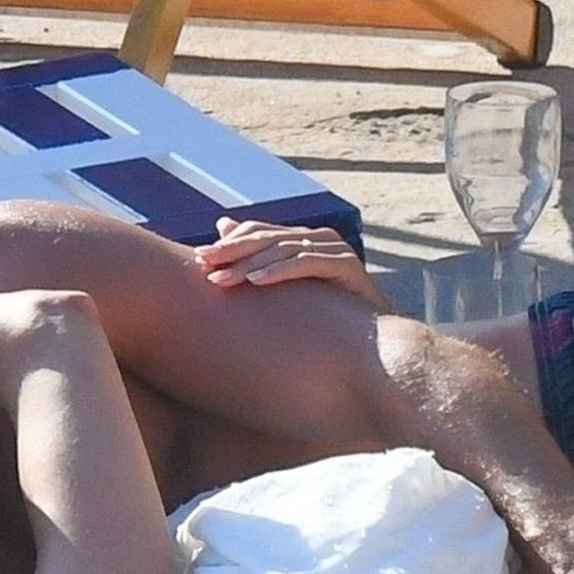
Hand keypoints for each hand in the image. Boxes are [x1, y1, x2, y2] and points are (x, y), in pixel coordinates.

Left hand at [194, 217, 391, 311]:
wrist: (376, 342)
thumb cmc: (328, 320)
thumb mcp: (286, 296)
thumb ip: (259, 269)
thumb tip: (222, 231)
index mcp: (302, 241)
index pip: (258, 232)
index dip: (228, 243)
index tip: (197, 259)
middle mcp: (318, 240)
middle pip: (268, 237)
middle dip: (232, 250)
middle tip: (203, 263)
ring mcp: (336, 250)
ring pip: (284, 249)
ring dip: (250, 263)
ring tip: (223, 280)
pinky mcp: (349, 266)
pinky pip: (308, 263)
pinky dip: (281, 271)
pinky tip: (257, 282)